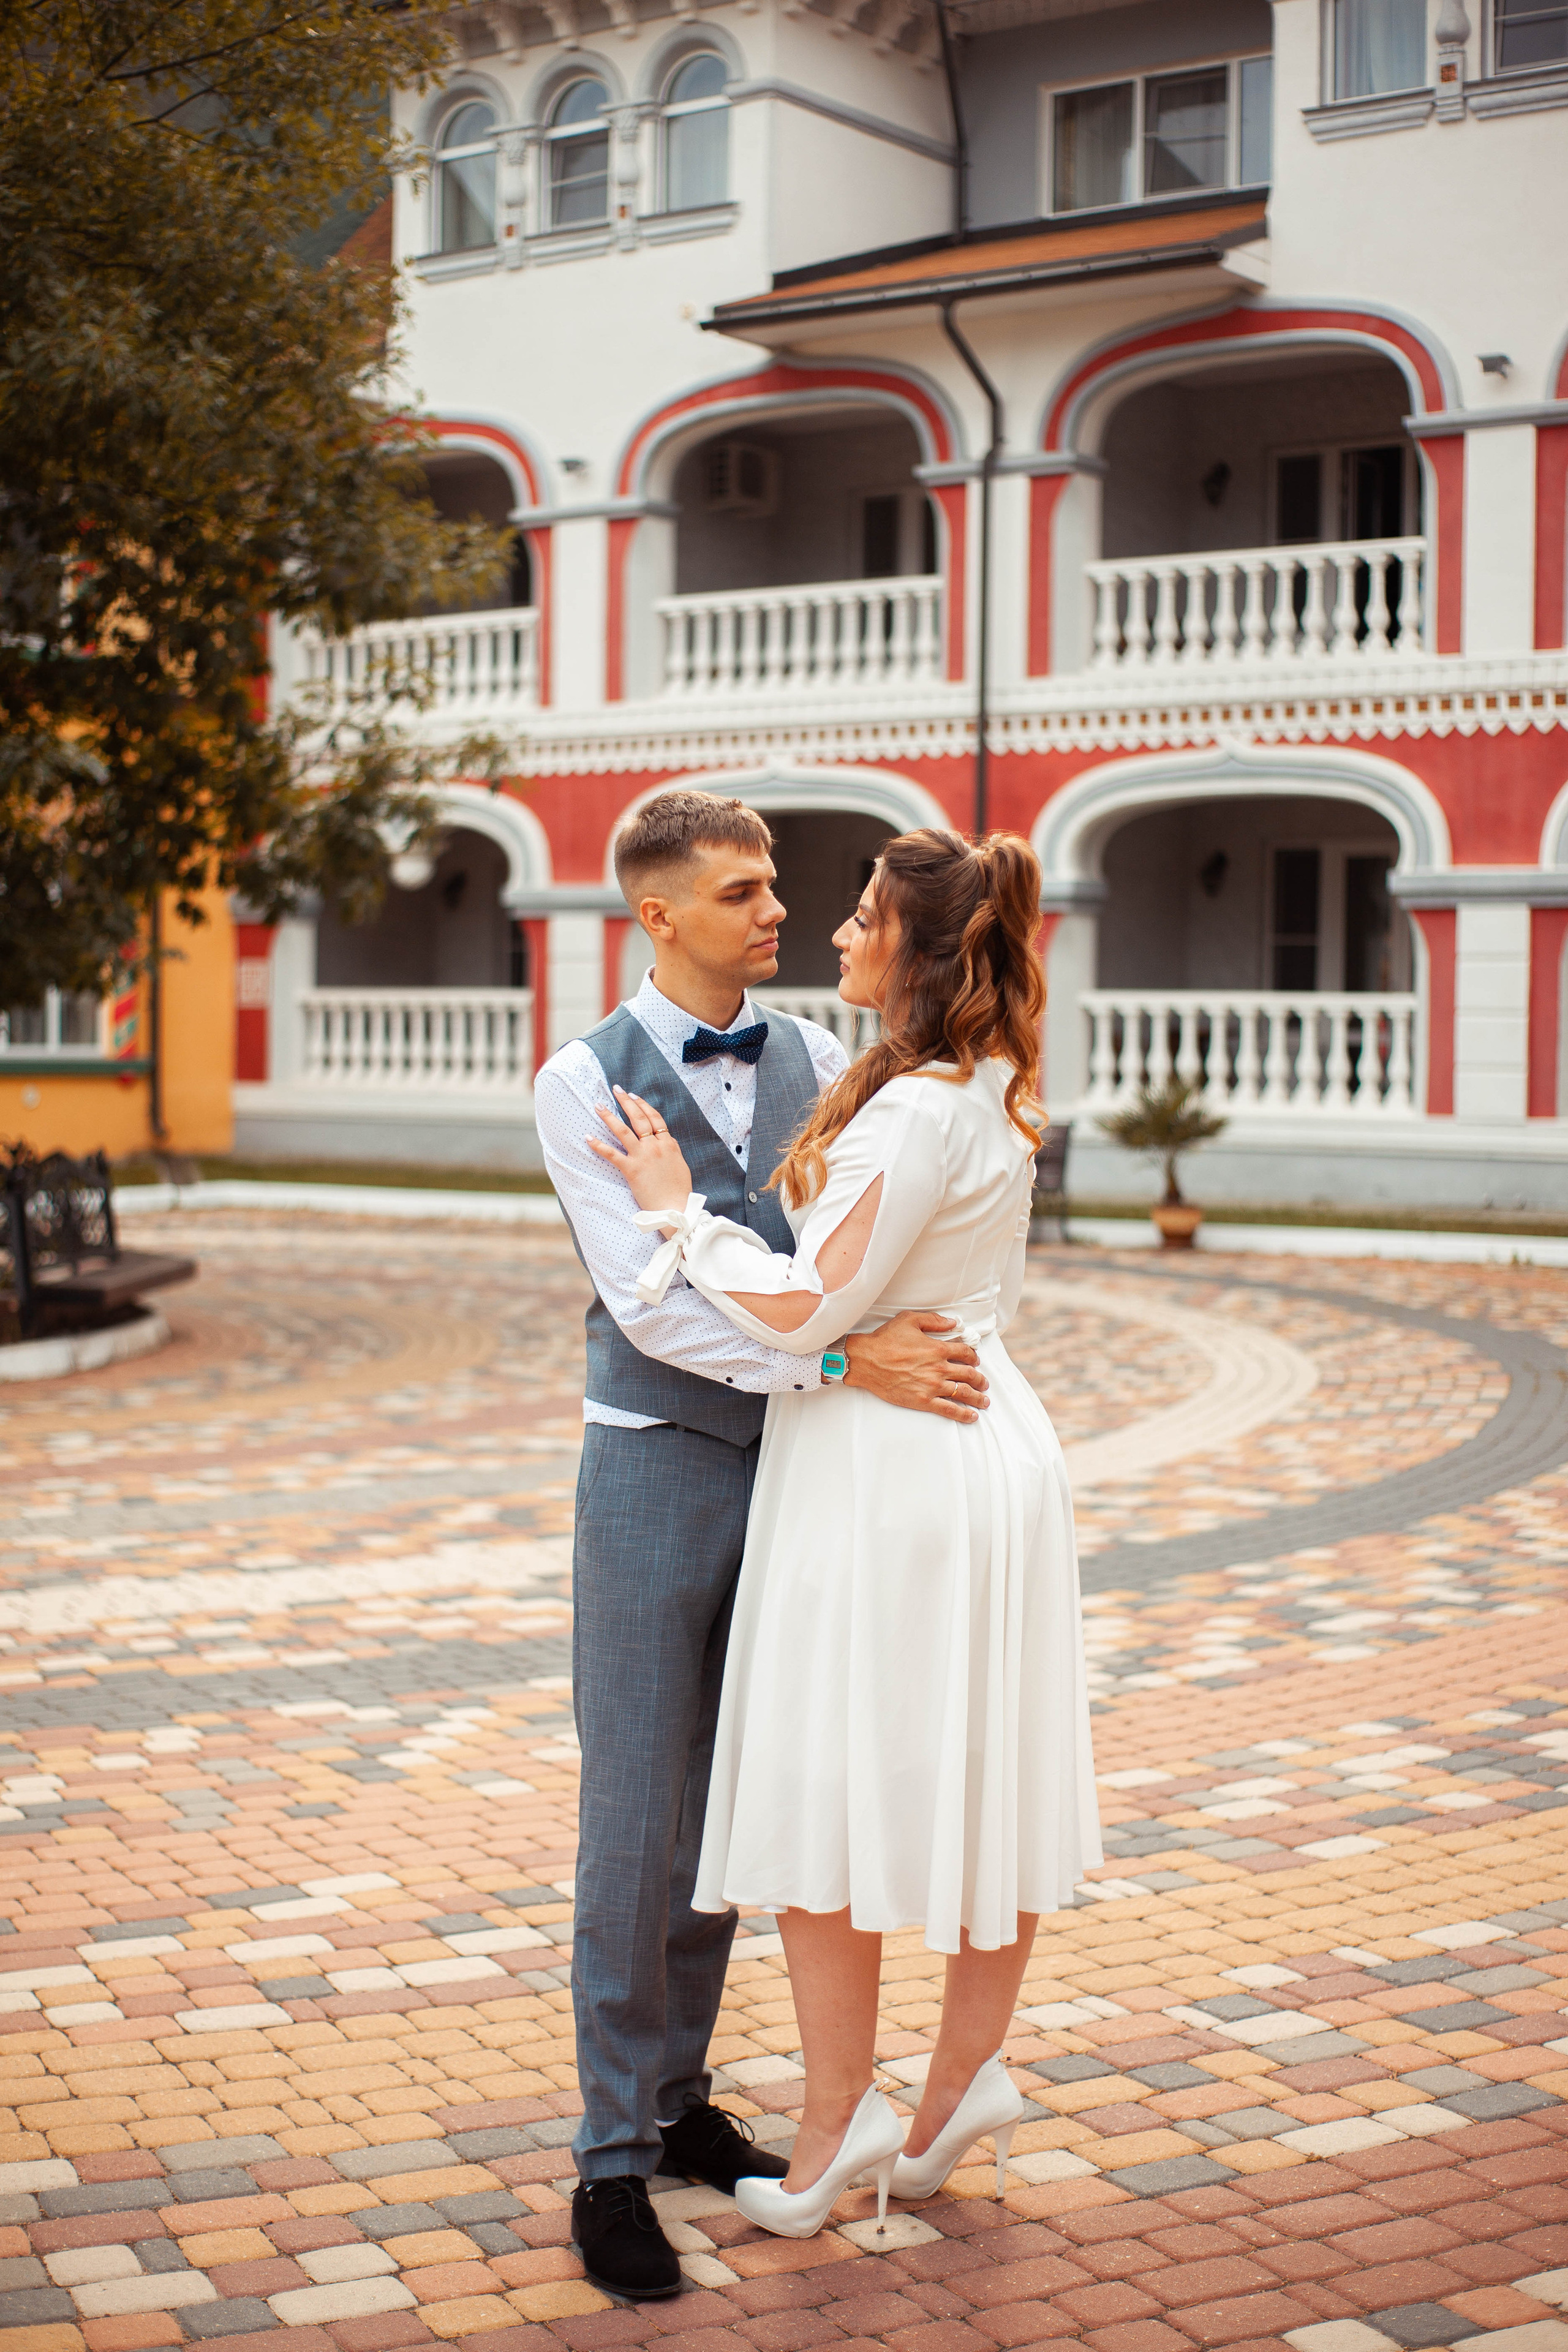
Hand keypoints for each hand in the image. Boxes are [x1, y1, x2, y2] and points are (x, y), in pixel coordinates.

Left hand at [587, 1087, 694, 1212]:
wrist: (676, 1208)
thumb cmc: (679, 1190)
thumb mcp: (680, 1165)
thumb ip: (671, 1151)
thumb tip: (665, 1142)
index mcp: (668, 1144)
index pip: (655, 1118)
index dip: (643, 1105)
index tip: (634, 1096)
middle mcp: (655, 1146)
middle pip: (639, 1118)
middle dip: (626, 1102)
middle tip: (616, 1089)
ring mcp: (643, 1156)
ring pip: (624, 1131)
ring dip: (609, 1117)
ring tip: (599, 1105)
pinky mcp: (631, 1169)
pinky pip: (612, 1154)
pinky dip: (599, 1145)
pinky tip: (588, 1137)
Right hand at [843, 1310, 988, 1422]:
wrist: (866, 1361)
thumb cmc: (885, 1340)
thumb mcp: (909, 1320)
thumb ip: (934, 1321)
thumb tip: (953, 1323)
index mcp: (938, 1348)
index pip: (965, 1352)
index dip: (974, 1356)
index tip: (975, 1360)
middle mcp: (939, 1368)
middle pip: (969, 1374)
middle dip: (980, 1379)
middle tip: (984, 1383)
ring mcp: (932, 1386)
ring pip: (963, 1393)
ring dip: (977, 1397)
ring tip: (984, 1401)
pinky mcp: (923, 1400)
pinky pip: (949, 1409)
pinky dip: (963, 1414)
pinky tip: (972, 1416)